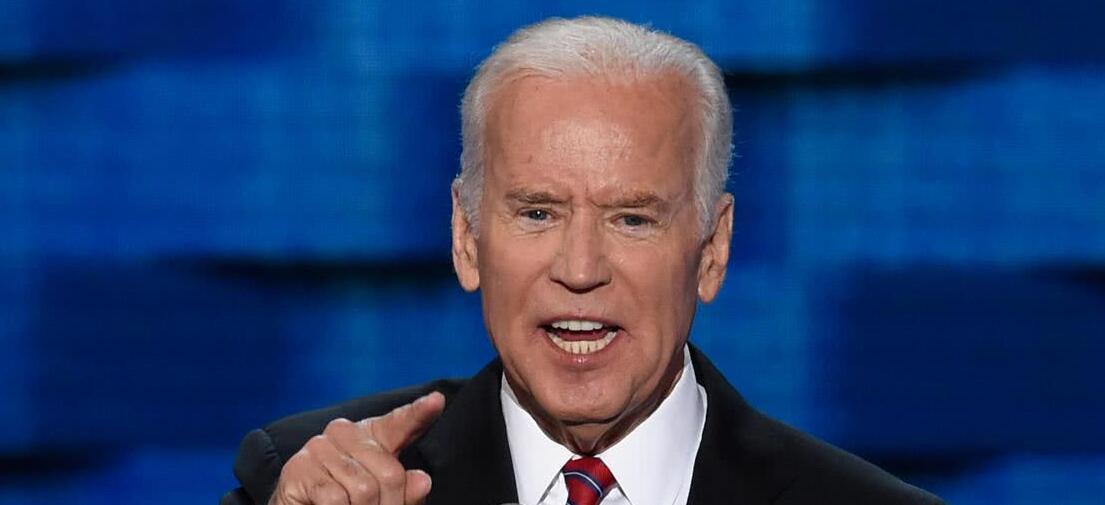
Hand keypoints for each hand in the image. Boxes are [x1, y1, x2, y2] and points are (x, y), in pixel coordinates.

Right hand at [268, 392, 445, 504]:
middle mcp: (344, 432)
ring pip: (364, 490)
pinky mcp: (298, 469)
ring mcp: (319, 447)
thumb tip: (422, 480)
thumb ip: (404, 491)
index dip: (420, 413)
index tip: (437, 401)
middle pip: (390, 474)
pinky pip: (335, 499)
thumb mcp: (384, 498)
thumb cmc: (347, 503)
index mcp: (370, 435)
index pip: (400, 422)